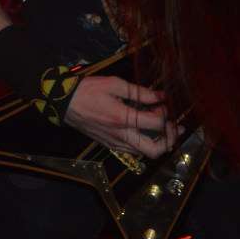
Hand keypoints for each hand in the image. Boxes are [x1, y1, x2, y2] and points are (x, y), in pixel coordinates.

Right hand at [65, 76, 181, 158]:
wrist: (64, 103)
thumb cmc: (89, 90)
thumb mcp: (115, 84)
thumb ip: (140, 92)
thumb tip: (161, 96)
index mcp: (123, 118)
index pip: (156, 124)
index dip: (167, 115)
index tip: (166, 104)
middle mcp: (121, 135)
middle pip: (154, 150)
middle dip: (170, 140)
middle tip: (175, 128)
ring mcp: (115, 143)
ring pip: (144, 154)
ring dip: (158, 143)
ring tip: (163, 129)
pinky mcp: (109, 145)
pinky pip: (132, 151)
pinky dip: (144, 144)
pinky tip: (145, 132)